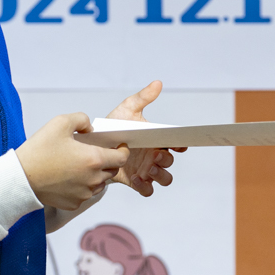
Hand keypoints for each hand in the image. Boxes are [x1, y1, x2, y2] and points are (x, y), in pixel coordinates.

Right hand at [18, 113, 130, 210]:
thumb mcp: (60, 122)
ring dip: (95, 174)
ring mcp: (84, 194)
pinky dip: (82, 186)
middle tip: (92, 153)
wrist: (20, 178)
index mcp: (94, 159)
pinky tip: (68, 177)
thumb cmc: (39, 151)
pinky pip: (85, 194)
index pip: (122, 157)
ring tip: (78, 165)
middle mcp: (93, 179)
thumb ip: (82, 119)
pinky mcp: (74, 203)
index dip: (122, 150)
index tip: (117, 146)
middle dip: (107, 161)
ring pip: (100, 183)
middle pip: (112, 170)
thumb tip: (90, 129)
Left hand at [104, 81, 181, 197]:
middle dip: (166, 161)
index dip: (181, 144)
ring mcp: (146, 170)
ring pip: (164, 179)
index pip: (176, 144)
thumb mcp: (128, 110)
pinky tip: (136, 178)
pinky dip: (144, 187)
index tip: (179, 144)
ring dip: (161, 175)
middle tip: (155, 155)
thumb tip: (157, 84)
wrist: (94, 144)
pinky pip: (147, 190)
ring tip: (149, 169)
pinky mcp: (135, 181)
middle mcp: (153, 156)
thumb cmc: (114, 127)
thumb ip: (143, 98)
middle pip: (170, 163)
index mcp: (156, 140)